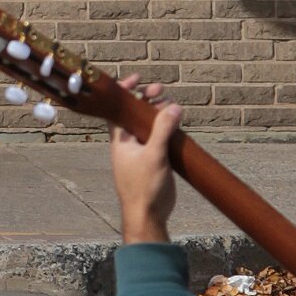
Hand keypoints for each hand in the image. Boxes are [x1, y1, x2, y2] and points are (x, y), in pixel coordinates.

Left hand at [111, 75, 180, 245]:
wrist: (147, 216)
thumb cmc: (143, 187)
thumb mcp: (154, 155)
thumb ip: (163, 130)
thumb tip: (173, 107)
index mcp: (120, 140)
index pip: (118, 109)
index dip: (125, 92)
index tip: (137, 79)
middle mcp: (128, 144)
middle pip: (135, 114)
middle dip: (146, 100)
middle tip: (160, 90)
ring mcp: (141, 152)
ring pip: (148, 126)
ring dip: (158, 114)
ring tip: (171, 105)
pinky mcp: (154, 161)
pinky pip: (159, 139)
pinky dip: (167, 129)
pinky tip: (177, 124)